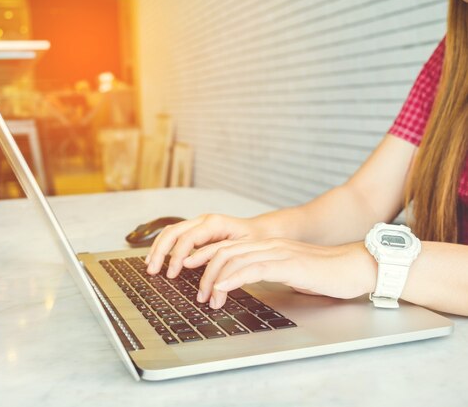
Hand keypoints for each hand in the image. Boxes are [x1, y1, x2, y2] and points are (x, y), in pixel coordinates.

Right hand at [146, 214, 263, 277]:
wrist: (262, 231)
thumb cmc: (255, 241)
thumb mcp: (241, 249)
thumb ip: (218, 255)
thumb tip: (192, 265)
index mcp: (214, 223)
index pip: (187, 238)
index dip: (177, 256)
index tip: (172, 274)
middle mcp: (203, 220)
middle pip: (173, 232)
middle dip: (160, 251)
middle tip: (153, 270)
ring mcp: (198, 224)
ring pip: (171, 232)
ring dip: (159, 249)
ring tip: (151, 265)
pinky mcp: (196, 231)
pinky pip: (175, 236)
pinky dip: (165, 247)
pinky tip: (159, 259)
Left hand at [181, 238, 376, 307]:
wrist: (355, 268)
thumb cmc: (324, 274)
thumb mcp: (288, 273)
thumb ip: (267, 273)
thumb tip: (246, 284)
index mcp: (266, 246)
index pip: (227, 246)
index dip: (204, 256)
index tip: (187, 269)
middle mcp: (268, 245)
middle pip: (224, 251)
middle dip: (204, 271)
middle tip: (197, 292)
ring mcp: (278, 252)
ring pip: (234, 259)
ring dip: (215, 279)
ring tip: (207, 297)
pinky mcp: (288, 264)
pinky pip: (254, 268)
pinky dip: (233, 277)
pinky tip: (223, 287)